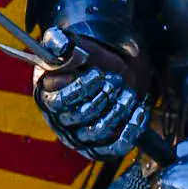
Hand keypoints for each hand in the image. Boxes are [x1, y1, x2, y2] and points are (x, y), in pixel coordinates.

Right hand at [34, 57, 148, 160]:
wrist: (102, 74)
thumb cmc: (80, 61)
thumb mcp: (67, 46)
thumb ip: (58, 41)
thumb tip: (60, 46)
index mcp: (47, 97)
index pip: (59, 101)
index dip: (81, 88)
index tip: (98, 74)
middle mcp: (61, 121)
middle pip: (82, 115)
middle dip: (104, 95)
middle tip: (116, 80)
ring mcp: (80, 137)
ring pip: (99, 130)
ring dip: (118, 110)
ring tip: (128, 93)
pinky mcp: (100, 147)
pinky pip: (115, 147)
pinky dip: (131, 130)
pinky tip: (140, 111)